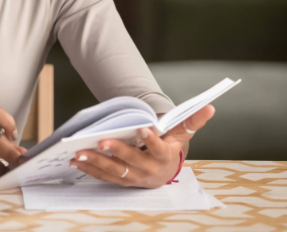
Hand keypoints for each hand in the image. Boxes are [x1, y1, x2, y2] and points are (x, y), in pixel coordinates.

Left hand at [69, 104, 214, 187]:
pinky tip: (76, 161)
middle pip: (131, 161)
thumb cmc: (170, 147)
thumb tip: (210, 106)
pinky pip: (104, 176)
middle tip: (100, 141)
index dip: (151, 139)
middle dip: (115, 151)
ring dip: (96, 162)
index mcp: (165, 156)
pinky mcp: (121, 180)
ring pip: (114, 171)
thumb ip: (192, 120)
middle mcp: (149, 170)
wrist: (164, 172)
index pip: (159, 148)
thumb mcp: (181, 134)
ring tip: (79, 152)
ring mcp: (134, 177)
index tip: (142, 128)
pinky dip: (89, 169)